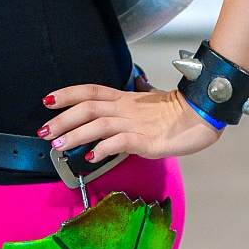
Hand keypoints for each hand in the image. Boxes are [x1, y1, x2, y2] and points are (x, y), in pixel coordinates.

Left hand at [40, 82, 222, 164]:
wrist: (204, 115)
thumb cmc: (178, 111)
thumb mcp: (150, 102)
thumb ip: (134, 101)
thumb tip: (131, 93)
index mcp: (126, 98)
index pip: (90, 91)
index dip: (67, 94)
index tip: (47, 100)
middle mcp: (127, 108)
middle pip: (87, 107)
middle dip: (62, 119)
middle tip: (43, 130)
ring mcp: (136, 123)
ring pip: (98, 124)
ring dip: (75, 135)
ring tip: (58, 146)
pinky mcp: (147, 140)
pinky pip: (120, 141)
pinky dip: (102, 148)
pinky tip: (90, 157)